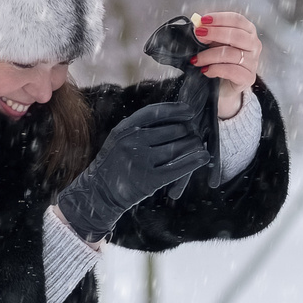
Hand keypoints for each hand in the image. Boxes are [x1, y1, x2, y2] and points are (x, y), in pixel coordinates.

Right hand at [56, 97, 210, 241]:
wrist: (99, 192)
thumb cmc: (114, 163)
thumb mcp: (120, 139)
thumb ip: (139, 127)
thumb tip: (172, 116)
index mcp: (125, 129)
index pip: (155, 113)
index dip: (175, 110)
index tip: (189, 111)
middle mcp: (132, 142)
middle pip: (171, 130)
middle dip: (187, 131)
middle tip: (195, 132)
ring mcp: (141, 161)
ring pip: (177, 148)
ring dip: (193, 145)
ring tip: (199, 144)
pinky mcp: (150, 180)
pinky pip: (178, 168)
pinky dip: (194, 162)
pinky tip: (203, 157)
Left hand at [187, 11, 262, 119]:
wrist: (223, 86)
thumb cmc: (220, 60)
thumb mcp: (214, 43)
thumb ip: (209, 34)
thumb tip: (199, 27)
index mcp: (248, 31)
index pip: (237, 20)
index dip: (219, 19)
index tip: (203, 20)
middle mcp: (254, 45)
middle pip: (237, 35)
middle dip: (215, 34)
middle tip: (198, 35)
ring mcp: (253, 62)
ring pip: (231, 54)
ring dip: (209, 55)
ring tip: (197, 59)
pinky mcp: (248, 78)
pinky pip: (231, 71)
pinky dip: (215, 69)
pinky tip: (206, 70)